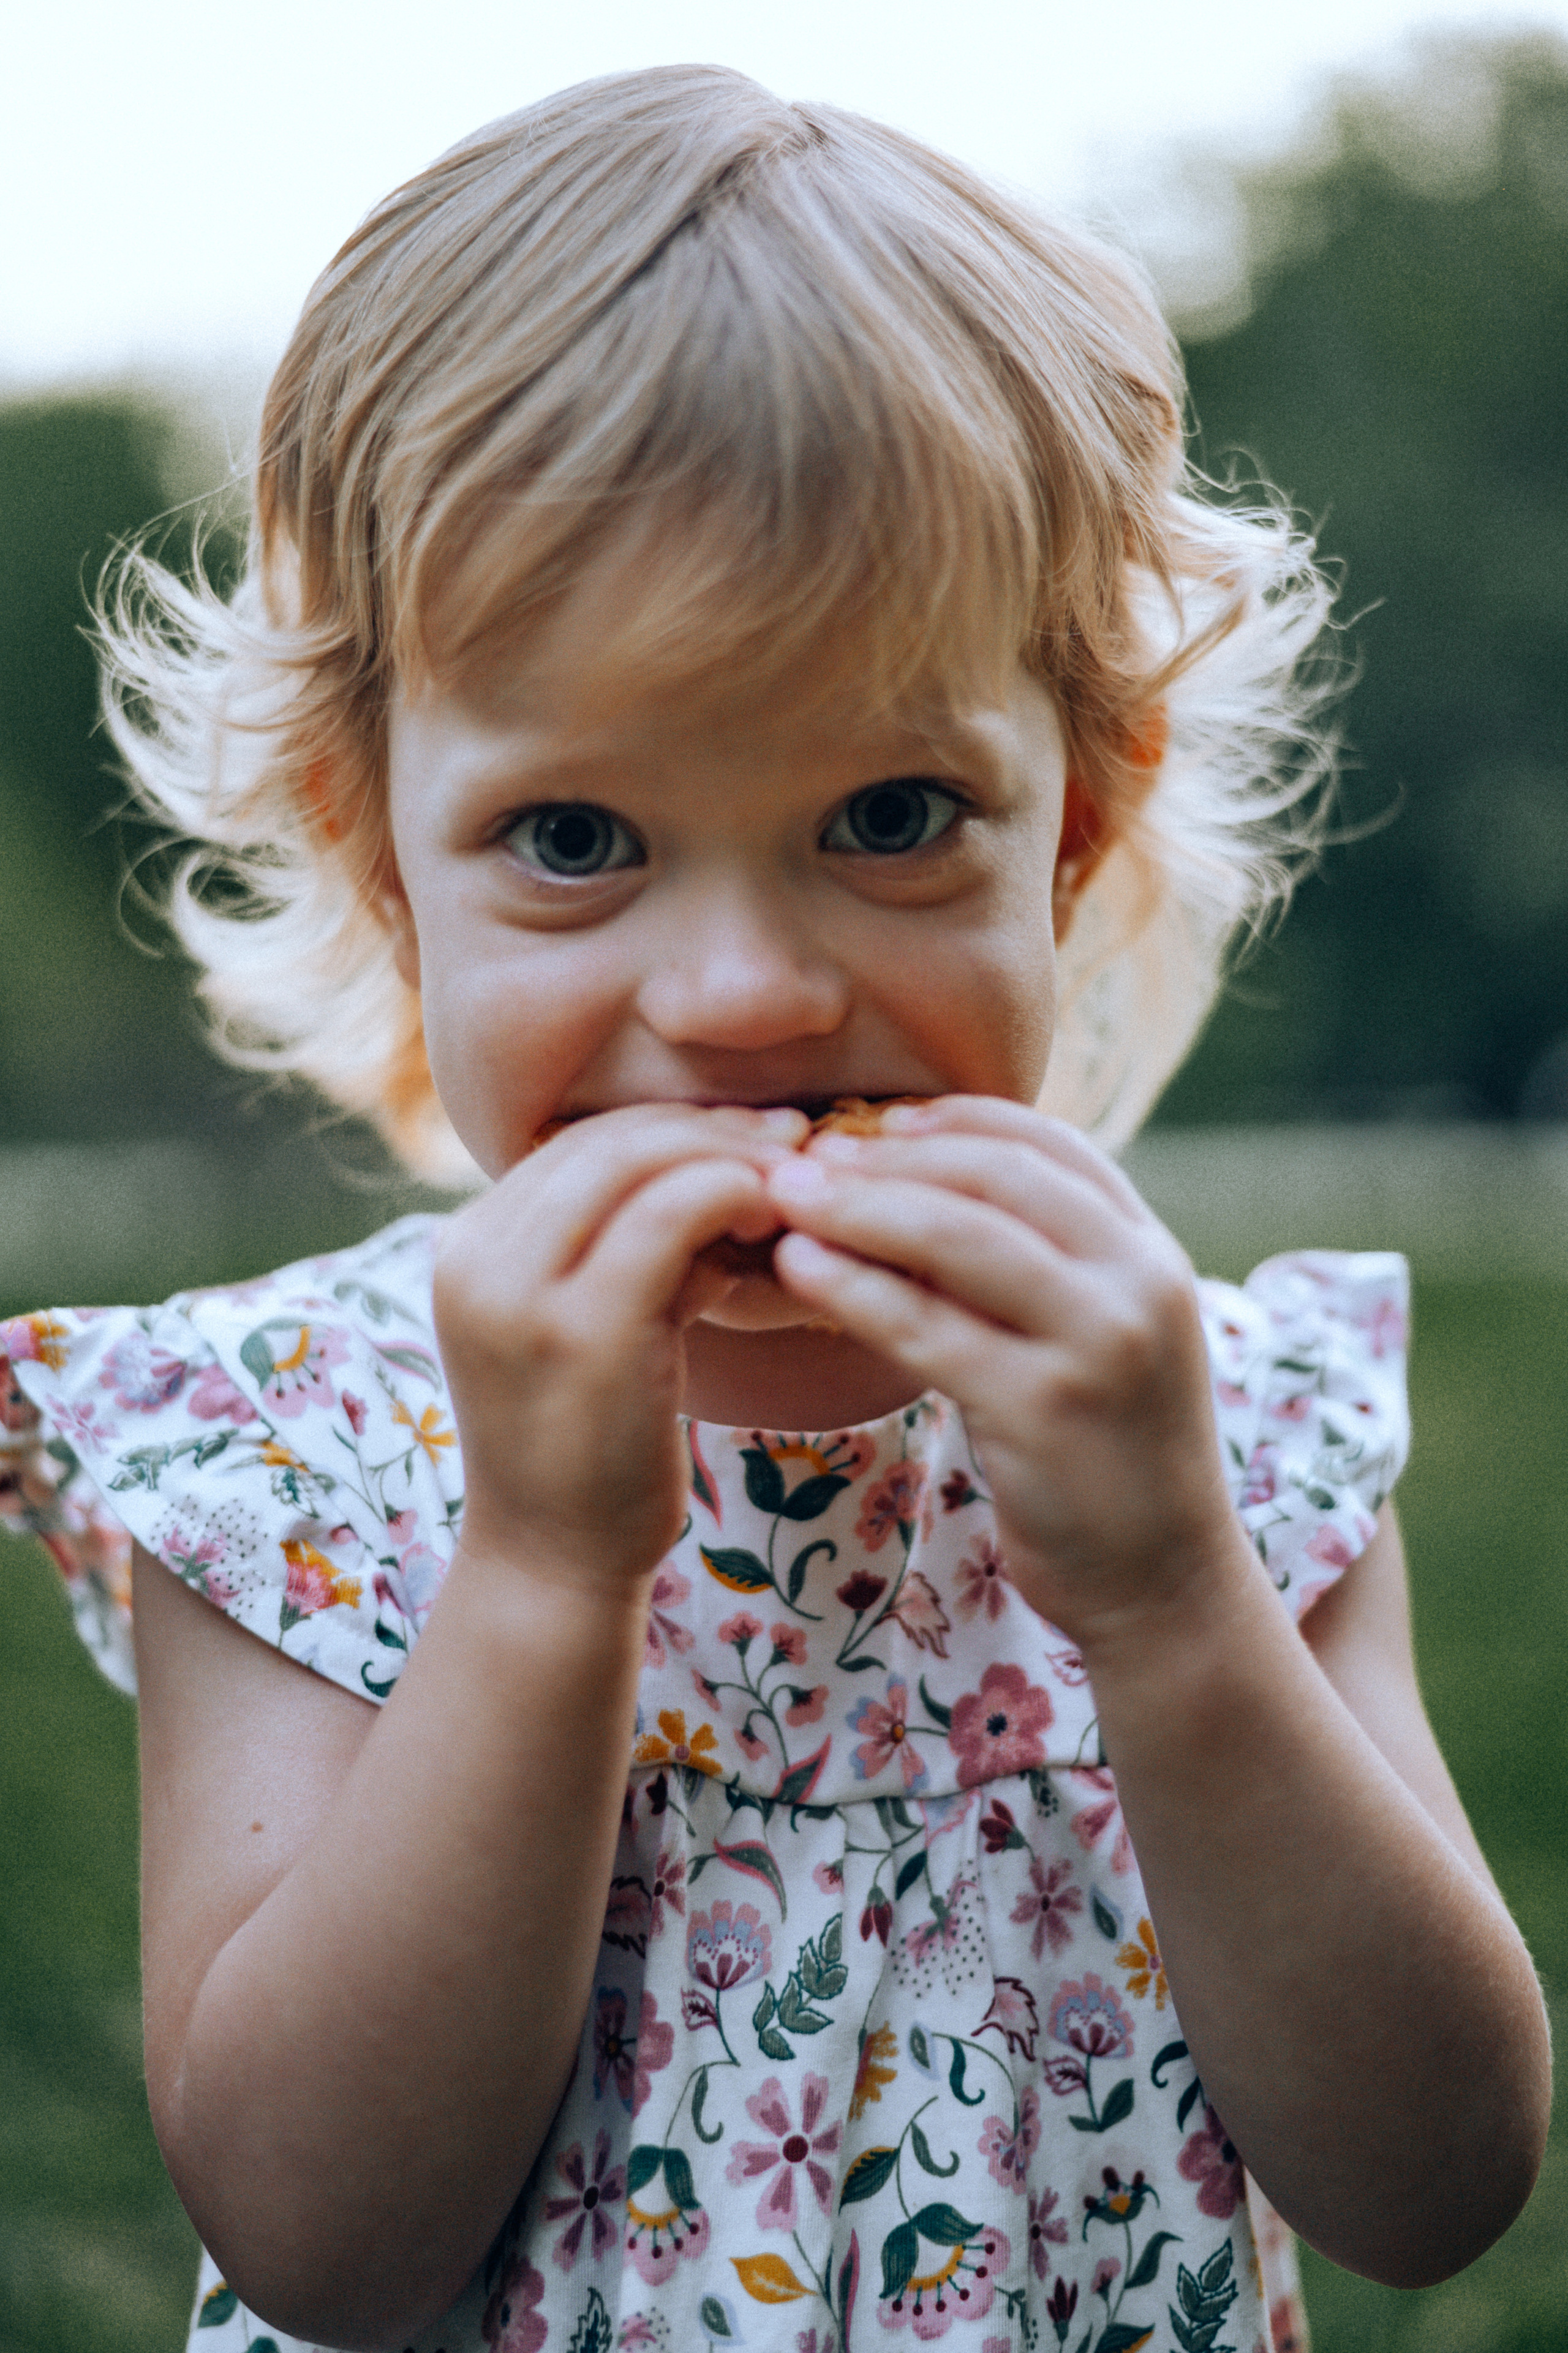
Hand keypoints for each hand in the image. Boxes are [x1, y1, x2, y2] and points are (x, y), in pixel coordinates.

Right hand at [434, 1104, 806, 1588]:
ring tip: (793, 1186)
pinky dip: (734, 1198)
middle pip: (609, 1139)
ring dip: (732, 1158)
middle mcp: (477, 1258)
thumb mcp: (587, 1322)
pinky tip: (772, 1232)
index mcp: (469, 1247)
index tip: (753, 1139)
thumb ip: (626, 1245)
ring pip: (640, 1161)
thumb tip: (722, 1169)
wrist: (554, 1563)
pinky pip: (672, 1214)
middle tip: (793, 1143)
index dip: (674, 1125)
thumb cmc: (588, 1444)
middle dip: (711, 1129)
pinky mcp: (585, 1330)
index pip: (577, 1141)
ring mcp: (522, 1293)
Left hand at [767, 1097, 1250, 1651]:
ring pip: (958, 1237)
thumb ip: (1030, 1267)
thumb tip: (905, 1193)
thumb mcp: (1092, 1337)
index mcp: (1148, 1252)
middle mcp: (1137, 1282)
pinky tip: (796, 1269)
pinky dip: (853, 1286)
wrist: (1167, 1585)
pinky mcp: (1046, 1411)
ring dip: (858, 1205)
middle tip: (802, 1152)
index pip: (1048, 1143)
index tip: (873, 1121)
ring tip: (783, 1195)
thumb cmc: (1108, 1457)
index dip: (953, 1120)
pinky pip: (927, 1327)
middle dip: (888, 1155)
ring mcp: (1098, 1343)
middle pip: (995, 1174)